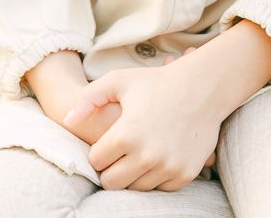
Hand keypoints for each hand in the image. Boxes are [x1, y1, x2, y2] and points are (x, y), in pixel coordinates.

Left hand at [63, 48, 222, 190]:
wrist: (202, 87)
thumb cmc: (157, 82)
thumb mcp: (120, 81)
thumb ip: (89, 98)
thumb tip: (68, 120)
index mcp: (127, 133)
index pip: (96, 161)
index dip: (99, 150)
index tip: (109, 141)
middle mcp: (147, 155)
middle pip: (112, 182)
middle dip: (111, 168)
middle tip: (120, 152)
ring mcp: (167, 166)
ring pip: (135, 188)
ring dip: (133, 174)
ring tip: (138, 152)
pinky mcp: (184, 174)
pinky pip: (160, 188)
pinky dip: (155, 176)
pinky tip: (157, 156)